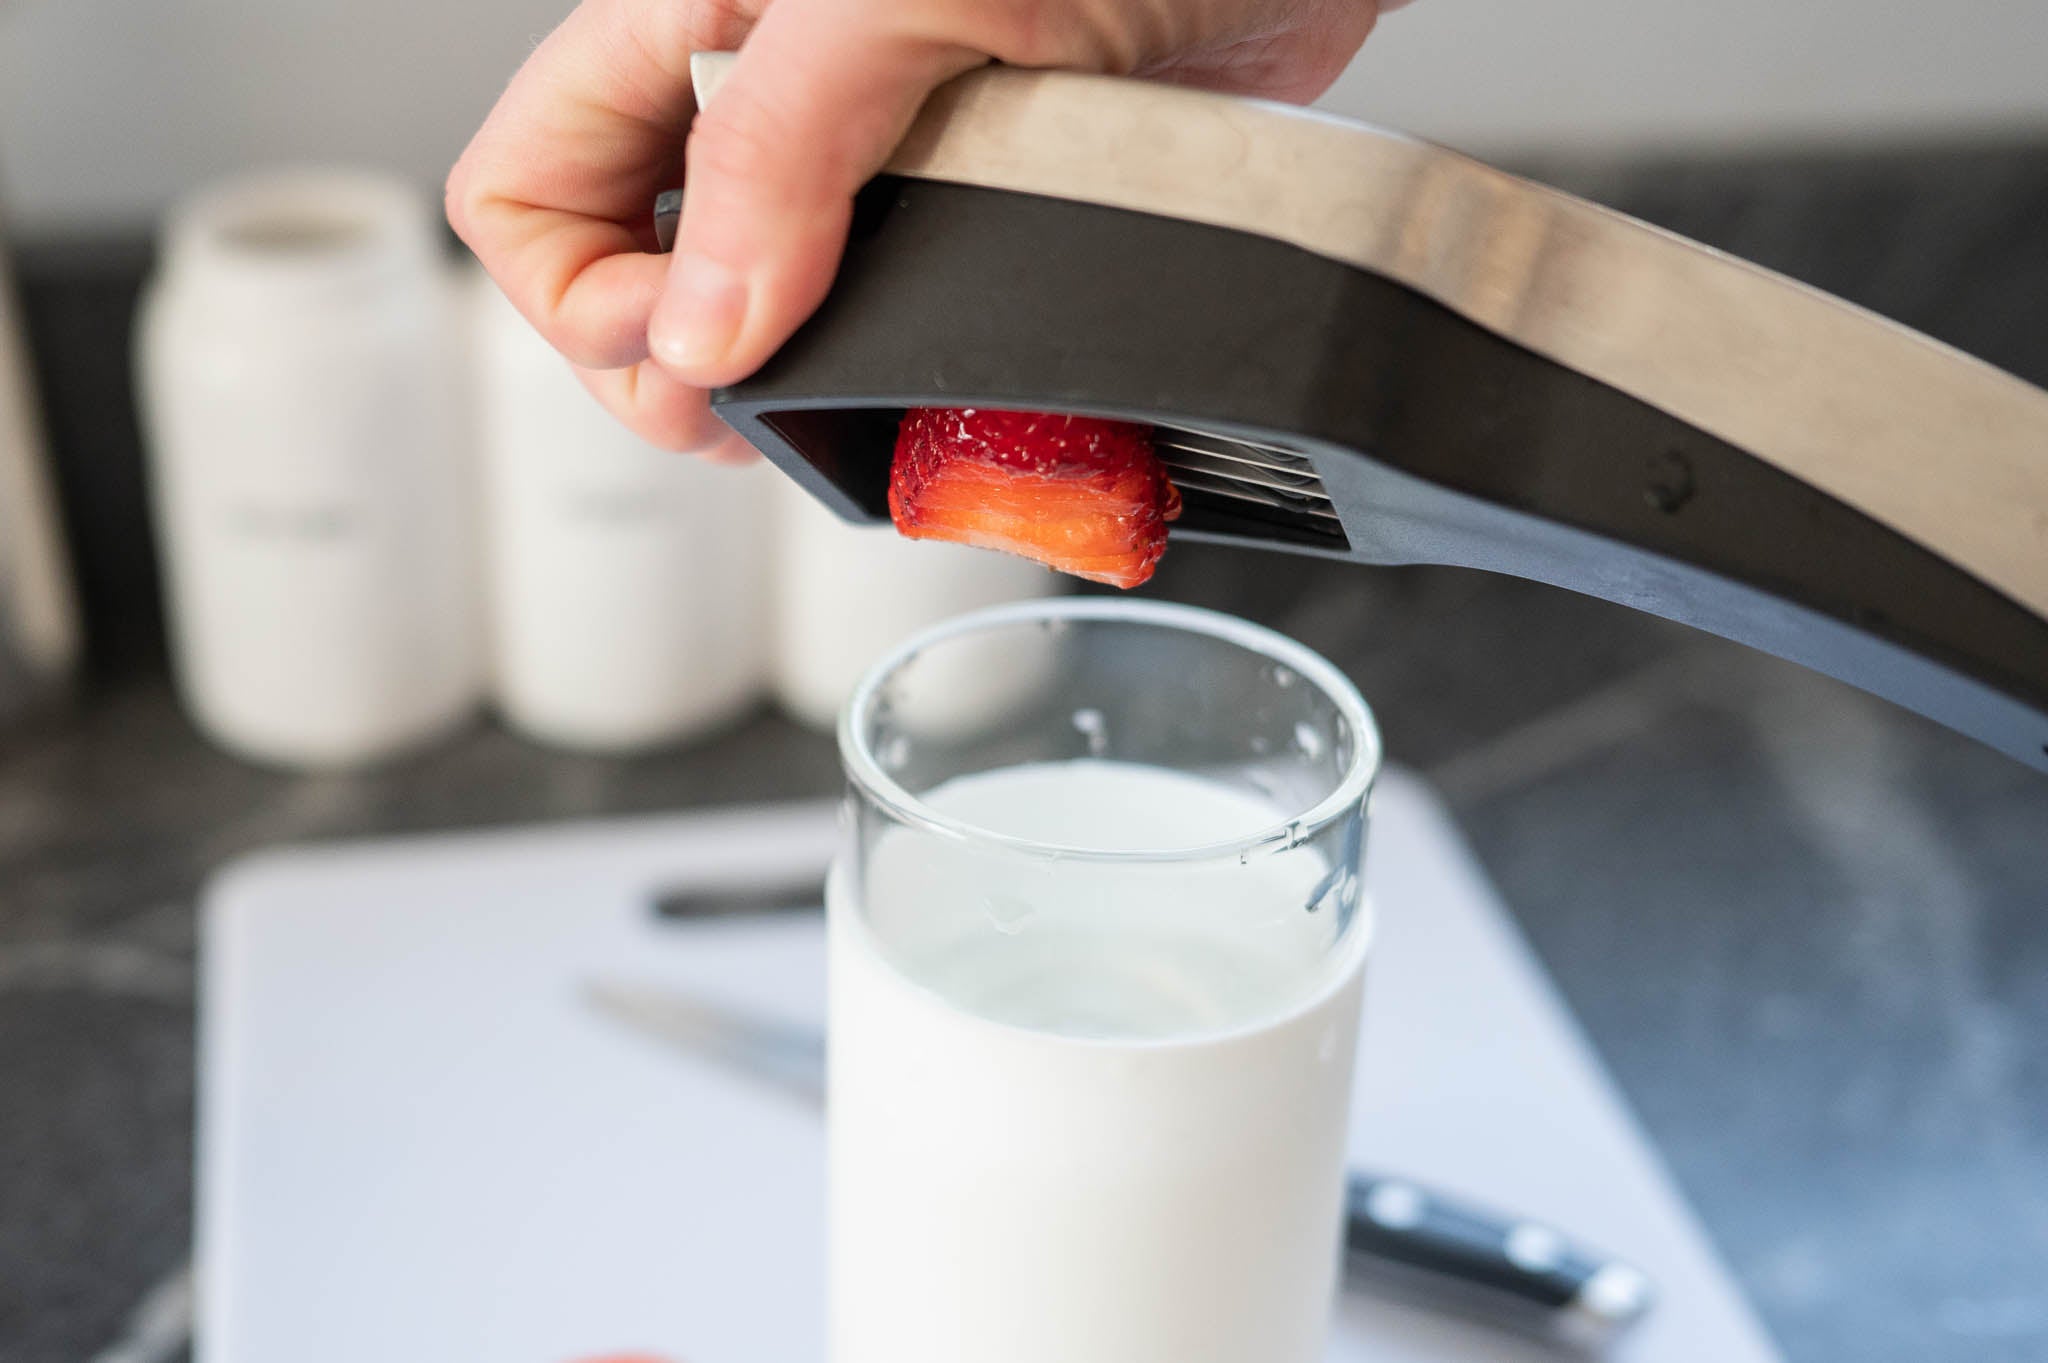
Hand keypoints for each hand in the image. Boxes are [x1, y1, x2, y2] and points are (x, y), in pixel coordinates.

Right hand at [448, 0, 1410, 456]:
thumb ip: (780, 149)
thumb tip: (703, 332)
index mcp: (694, 23)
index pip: (529, 187)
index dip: (584, 297)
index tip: (700, 342)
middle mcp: (763, 106)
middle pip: (627, 280)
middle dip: (675, 372)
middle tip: (765, 412)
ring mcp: (859, 174)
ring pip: (748, 324)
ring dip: (779, 392)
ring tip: (845, 411)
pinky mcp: (956, 224)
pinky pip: (871, 334)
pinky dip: (881, 385)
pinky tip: (921, 392)